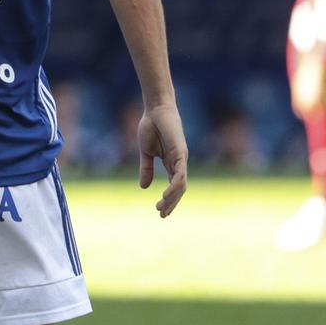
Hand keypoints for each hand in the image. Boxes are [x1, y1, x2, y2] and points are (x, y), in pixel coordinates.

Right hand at [137, 101, 188, 216]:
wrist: (155, 110)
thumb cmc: (150, 127)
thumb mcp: (146, 152)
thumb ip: (146, 169)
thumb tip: (144, 187)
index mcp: (171, 163)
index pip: (174, 186)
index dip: (168, 200)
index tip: (160, 212)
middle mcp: (179, 163)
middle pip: (179, 189)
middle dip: (171, 203)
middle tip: (161, 215)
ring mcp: (181, 158)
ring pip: (181, 184)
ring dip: (172, 197)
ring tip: (162, 207)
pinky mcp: (180, 152)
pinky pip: (180, 172)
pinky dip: (175, 184)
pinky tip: (168, 193)